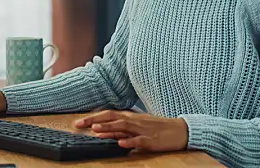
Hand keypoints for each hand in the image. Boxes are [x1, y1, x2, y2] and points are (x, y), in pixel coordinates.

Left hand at [74, 110, 188, 151]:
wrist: (181, 130)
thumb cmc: (157, 129)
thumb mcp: (136, 128)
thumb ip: (119, 130)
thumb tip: (101, 132)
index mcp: (130, 118)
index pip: (108, 114)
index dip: (93, 117)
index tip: (78, 122)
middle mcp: (134, 121)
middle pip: (112, 117)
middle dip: (95, 120)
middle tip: (79, 124)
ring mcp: (143, 130)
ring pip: (123, 127)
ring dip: (109, 128)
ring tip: (96, 130)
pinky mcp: (152, 140)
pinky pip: (140, 140)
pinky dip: (130, 141)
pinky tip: (121, 143)